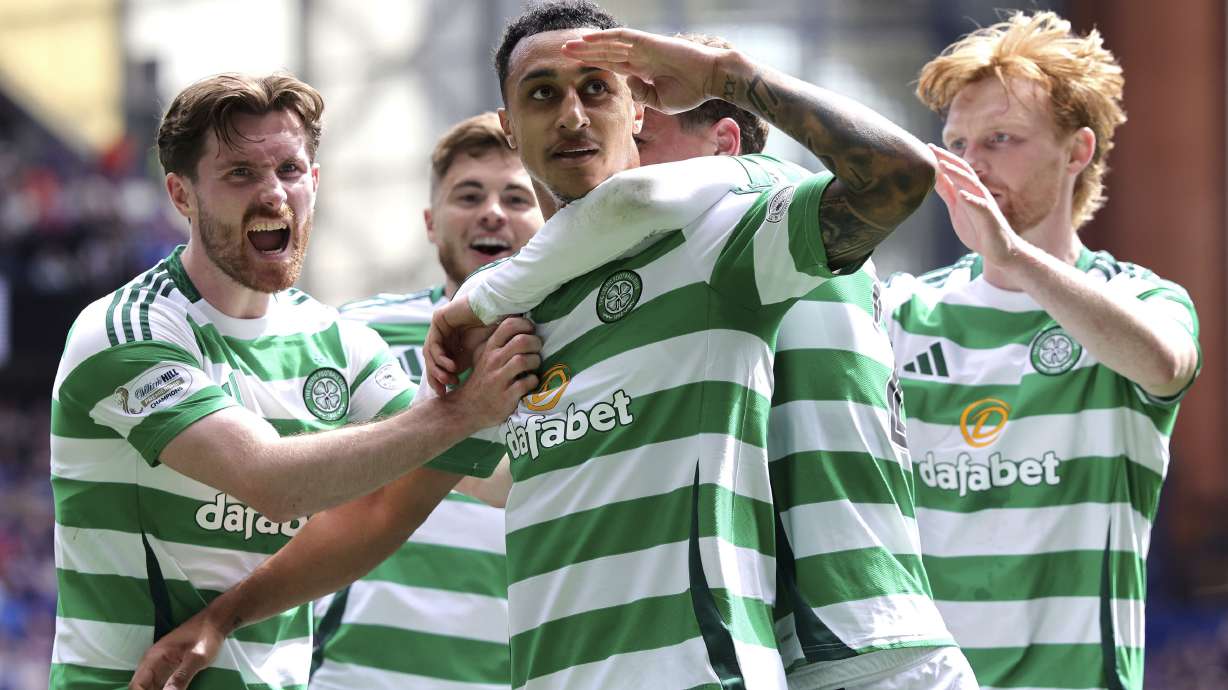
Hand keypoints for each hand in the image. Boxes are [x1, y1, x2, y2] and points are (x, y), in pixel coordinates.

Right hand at [128, 607, 226, 689]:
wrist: (215, 623)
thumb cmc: (206, 637)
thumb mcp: (196, 658)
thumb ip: (181, 677)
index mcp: (153, 658)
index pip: (136, 685)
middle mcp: (152, 663)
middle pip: (141, 687)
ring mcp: (160, 666)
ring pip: (149, 688)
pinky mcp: (169, 669)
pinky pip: (159, 686)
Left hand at [424, 294, 489, 394]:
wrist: (500, 311)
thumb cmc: (493, 332)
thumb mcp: (476, 355)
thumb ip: (462, 366)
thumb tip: (453, 384)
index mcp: (451, 343)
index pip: (438, 364)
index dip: (439, 380)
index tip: (445, 393)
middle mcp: (443, 335)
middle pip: (431, 359)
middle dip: (435, 377)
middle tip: (442, 390)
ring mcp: (440, 326)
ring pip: (430, 353)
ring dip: (437, 369)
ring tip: (448, 379)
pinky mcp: (438, 318)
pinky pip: (433, 342)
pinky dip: (440, 356)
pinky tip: (449, 366)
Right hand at [446, 317, 540, 428]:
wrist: (467, 408)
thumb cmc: (482, 379)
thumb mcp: (484, 356)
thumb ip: (499, 342)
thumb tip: (521, 326)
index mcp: (490, 348)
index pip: (509, 325)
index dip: (525, 324)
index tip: (531, 331)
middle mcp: (493, 361)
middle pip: (521, 341)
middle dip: (535, 343)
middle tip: (537, 349)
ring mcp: (499, 379)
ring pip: (523, 360)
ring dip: (535, 361)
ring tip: (534, 365)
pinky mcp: (506, 396)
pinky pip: (526, 383)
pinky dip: (533, 381)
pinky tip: (531, 381)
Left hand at [561, 29, 725, 113]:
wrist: (710, 80)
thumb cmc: (691, 91)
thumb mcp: (661, 101)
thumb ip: (641, 94)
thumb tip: (627, 84)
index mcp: (643, 69)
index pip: (613, 64)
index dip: (595, 64)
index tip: (576, 68)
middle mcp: (640, 56)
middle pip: (607, 52)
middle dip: (585, 53)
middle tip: (564, 52)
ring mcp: (644, 47)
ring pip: (610, 43)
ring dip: (589, 45)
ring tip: (568, 46)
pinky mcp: (649, 42)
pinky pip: (622, 37)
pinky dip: (605, 38)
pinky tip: (589, 39)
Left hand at [929, 143, 1019, 264]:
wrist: (999, 249)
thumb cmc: (978, 228)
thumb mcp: (957, 208)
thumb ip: (948, 192)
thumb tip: (935, 177)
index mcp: (967, 190)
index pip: (955, 170)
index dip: (942, 159)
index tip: (927, 147)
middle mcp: (977, 192)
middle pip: (963, 171)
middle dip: (948, 159)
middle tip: (932, 148)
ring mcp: (984, 203)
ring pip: (972, 184)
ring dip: (958, 174)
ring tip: (944, 166)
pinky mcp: (990, 217)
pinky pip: (981, 206)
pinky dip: (972, 200)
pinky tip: (962, 195)